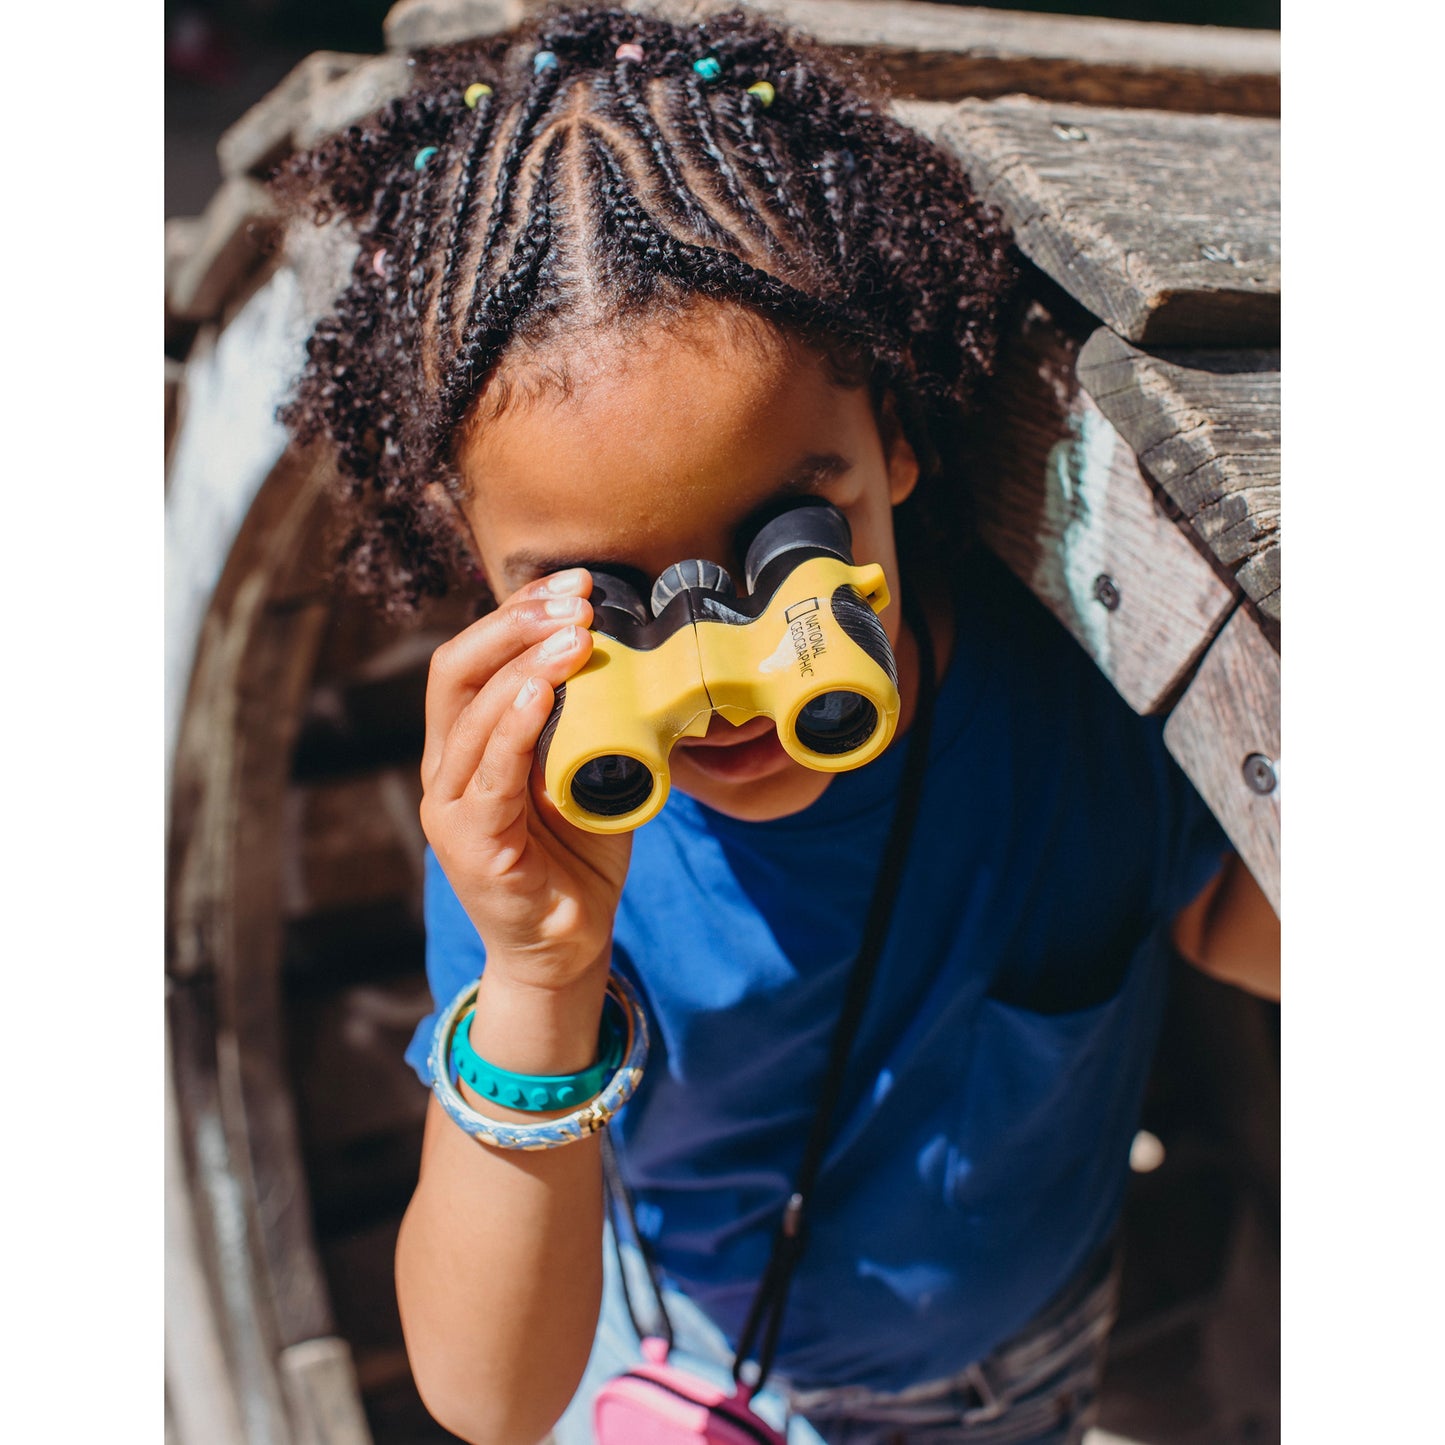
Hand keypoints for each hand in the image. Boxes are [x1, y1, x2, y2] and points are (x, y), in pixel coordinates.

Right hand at [420, 569, 630, 992]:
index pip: (473, 658)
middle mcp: (446, 769)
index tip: (575, 584)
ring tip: (576, 634)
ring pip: (471, 715)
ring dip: (525, 663)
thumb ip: (581, 720)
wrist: (568, 947)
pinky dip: (513, 727)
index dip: (517, 613)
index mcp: (467, 744)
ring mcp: (451, 809)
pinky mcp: (470, 847)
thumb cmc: (577, 855)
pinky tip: (541, 692)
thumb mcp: (582, 770)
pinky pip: (489, 778)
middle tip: (578, 598)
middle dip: (516, 623)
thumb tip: (619, 651)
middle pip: (457, 671)